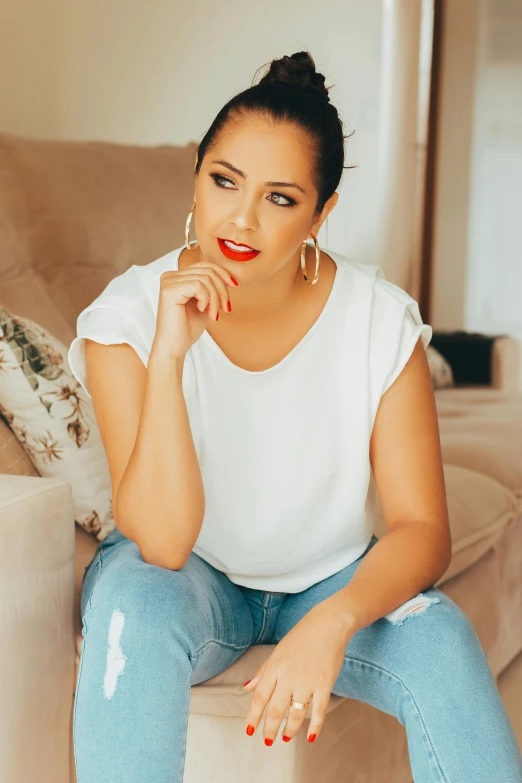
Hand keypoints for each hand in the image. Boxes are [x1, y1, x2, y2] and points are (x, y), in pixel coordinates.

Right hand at [152, 257, 238, 360]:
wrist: (174, 347)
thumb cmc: (187, 329)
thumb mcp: (204, 303)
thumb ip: (210, 288)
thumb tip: (229, 277)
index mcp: (177, 277)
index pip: (205, 265)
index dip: (223, 273)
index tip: (234, 286)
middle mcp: (170, 276)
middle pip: (208, 271)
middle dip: (222, 290)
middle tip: (225, 308)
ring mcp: (168, 282)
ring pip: (205, 279)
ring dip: (215, 298)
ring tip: (214, 314)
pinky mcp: (169, 290)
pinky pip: (198, 286)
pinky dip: (206, 299)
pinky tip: (202, 310)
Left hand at [243, 598, 354, 744]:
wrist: (328, 624)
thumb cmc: (302, 636)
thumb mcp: (278, 651)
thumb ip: (262, 671)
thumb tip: (246, 688)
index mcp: (275, 667)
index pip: (259, 697)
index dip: (253, 716)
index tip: (250, 730)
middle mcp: (288, 676)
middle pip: (275, 710)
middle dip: (269, 729)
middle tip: (267, 741)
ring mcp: (307, 681)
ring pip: (295, 714)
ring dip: (289, 730)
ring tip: (285, 738)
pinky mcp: (325, 683)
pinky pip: (319, 710)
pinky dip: (315, 726)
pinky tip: (310, 737)